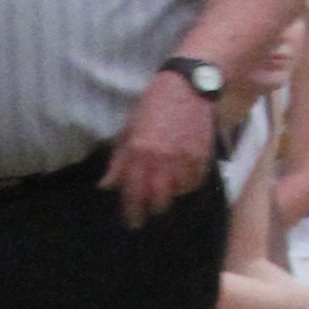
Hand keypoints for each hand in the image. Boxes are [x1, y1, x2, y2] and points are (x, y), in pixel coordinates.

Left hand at [104, 66, 220, 224]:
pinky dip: (188, 184)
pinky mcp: (202, 156)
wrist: (188, 85)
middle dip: (153, 208)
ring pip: (177, 193)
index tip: (132, 222)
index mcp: (138, 151)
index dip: (132, 212)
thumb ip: (119, 160)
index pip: (133, 192)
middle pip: (157, 200)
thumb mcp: (129, 129)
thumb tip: (106, 185)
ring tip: (167, 190)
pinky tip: (183, 178)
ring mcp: (183, 158)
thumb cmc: (154, 104)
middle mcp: (161, 158)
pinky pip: (194, 182)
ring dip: (171, 195)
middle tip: (150, 209)